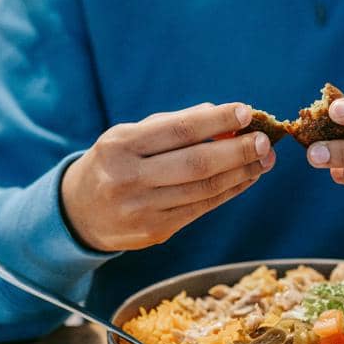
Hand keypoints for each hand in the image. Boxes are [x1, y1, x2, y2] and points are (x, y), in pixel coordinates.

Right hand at [61, 103, 275, 250]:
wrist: (79, 212)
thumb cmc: (115, 162)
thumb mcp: (130, 135)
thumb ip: (173, 123)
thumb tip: (222, 113)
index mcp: (120, 145)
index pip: (178, 130)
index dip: (216, 121)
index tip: (246, 111)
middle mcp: (128, 178)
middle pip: (196, 163)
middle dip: (238, 151)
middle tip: (265, 141)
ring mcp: (142, 209)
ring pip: (204, 189)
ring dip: (241, 173)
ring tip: (264, 160)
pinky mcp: (155, 232)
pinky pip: (201, 209)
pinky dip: (229, 192)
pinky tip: (246, 178)